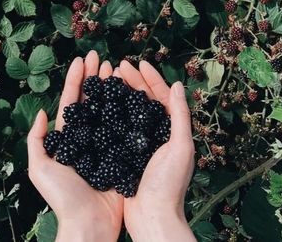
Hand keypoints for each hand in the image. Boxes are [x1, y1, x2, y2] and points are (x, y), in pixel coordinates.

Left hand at [27, 51, 123, 241]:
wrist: (89, 225)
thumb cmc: (63, 199)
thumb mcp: (40, 168)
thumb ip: (37, 139)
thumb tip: (41, 111)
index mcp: (68, 138)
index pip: (72, 101)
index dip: (76, 79)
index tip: (82, 59)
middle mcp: (87, 137)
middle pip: (92, 100)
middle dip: (95, 77)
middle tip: (101, 56)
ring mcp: (106, 143)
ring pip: (109, 108)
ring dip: (112, 87)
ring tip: (116, 68)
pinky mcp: (122, 153)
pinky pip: (125, 126)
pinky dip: (128, 107)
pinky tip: (133, 92)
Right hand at [117, 60, 195, 241]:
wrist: (151, 218)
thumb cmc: (168, 185)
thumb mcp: (180, 146)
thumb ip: (180, 115)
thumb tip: (177, 84)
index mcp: (172, 130)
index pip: (162, 96)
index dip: (151, 78)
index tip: (139, 62)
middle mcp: (156, 135)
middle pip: (143, 100)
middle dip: (133, 81)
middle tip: (118, 65)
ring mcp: (140, 144)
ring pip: (129, 111)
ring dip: (120, 93)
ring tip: (109, 78)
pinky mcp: (125, 154)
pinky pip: (118, 127)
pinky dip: (111, 113)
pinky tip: (101, 104)